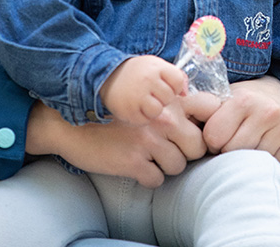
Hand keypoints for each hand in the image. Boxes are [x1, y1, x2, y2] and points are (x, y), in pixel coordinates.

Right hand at [25, 98, 207, 188]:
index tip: (194, 134)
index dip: (204, 127)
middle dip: (186, 152)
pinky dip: (148, 178)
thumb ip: (171, 105)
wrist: (71, 123)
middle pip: (197, 146)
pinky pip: (156, 180)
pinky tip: (137, 168)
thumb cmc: (111, 113)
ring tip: (149, 158)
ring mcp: (148, 140)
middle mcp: (163, 118)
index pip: (208, 112)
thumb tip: (198, 119)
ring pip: (178, 166)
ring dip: (165, 166)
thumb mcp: (144, 100)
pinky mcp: (133, 161)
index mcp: (167, 101)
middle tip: (169, 151)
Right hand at [100, 55, 186, 124]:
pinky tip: (134, 108)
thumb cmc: (135, 73)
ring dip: (152, 110)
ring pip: (158, 111)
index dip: (173, 86)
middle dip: (162, 98)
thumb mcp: (155, 66)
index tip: (164, 86)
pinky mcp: (128, 111)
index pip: (178, 82)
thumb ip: (174, 76)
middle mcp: (147, 80)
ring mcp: (137, 96)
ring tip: (143, 102)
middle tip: (150, 94)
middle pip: (169, 98)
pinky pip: (144, 121)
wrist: (105, 77)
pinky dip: (141, 117)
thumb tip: (185, 94)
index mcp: (156, 67)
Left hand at [201, 75, 279, 165]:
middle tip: (232, 139)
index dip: (211, 140)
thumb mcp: (220, 98)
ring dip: (247, 157)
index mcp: (244, 99)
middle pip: (233, 152)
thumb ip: (197, 107)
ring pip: (254, 161)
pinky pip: (274, 164)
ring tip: (248, 142)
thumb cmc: (242, 101)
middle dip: (227, 150)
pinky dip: (266, 160)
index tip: (216, 134)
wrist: (279, 94)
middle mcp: (268, 111)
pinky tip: (266, 145)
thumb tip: (172, 115)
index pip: (213, 138)